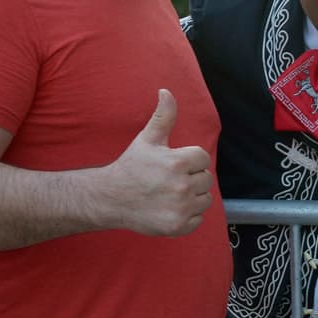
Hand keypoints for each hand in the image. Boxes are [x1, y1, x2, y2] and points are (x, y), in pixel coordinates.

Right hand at [107, 89, 213, 236]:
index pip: (203, 159)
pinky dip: (188, 215)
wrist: (110, 199)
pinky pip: (198, 219)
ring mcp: (180, 208)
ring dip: (193, 197)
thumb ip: (163, 116)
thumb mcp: (147, 139)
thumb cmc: (131, 167)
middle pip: (206, 179)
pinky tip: (170, 208)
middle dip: (192, 178)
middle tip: (169, 180)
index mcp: (178, 163)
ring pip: (205, 199)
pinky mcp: (178, 226)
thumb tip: (166, 91)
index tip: (173, 165)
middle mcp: (181, 186)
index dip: (190, 161)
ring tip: (171, 194)